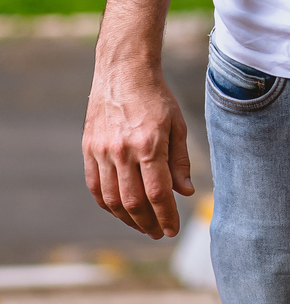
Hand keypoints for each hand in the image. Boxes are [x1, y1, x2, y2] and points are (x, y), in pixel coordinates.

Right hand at [83, 56, 193, 237]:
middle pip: (133, 202)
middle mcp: (122, 150)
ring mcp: (102, 151)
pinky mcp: (89, 149)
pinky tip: (120, 211)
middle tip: (158, 233)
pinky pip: (95, 187)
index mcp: (149, 144)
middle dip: (147, 223)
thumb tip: (186, 193)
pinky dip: (107, 205)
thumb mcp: (177, 125)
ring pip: (112, 199)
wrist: (123, 71)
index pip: (158, 193)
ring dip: (127, 219)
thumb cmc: (156, 97)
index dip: (166, 216)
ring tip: (142, 226)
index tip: (172, 230)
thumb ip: (180, 161)